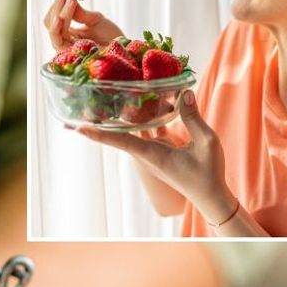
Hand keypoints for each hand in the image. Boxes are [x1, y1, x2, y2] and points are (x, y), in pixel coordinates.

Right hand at [42, 0, 124, 51]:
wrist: (124, 50)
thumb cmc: (111, 37)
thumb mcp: (95, 20)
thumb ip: (79, 12)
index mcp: (69, 33)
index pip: (56, 18)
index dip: (58, 4)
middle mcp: (65, 42)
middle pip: (50, 23)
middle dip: (57, 6)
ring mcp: (66, 50)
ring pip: (53, 30)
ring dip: (59, 13)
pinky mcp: (69, 57)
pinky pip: (58, 41)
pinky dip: (57, 28)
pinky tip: (61, 17)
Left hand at [73, 92, 235, 223]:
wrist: (211, 195)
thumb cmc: (209, 173)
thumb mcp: (207, 142)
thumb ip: (193, 117)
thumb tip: (183, 91)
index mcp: (152, 154)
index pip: (120, 141)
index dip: (98, 134)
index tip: (76, 128)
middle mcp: (146, 153)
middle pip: (118, 134)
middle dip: (98, 123)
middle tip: (75, 110)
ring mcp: (151, 152)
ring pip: (131, 130)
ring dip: (119, 117)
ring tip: (101, 100)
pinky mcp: (159, 150)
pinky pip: (145, 130)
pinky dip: (141, 117)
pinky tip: (141, 102)